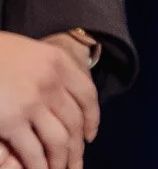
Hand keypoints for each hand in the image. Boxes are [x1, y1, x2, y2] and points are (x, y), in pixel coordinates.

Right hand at [0, 32, 98, 168]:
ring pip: (59, 141)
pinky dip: (40, 167)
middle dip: (77, 148)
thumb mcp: (32, 53)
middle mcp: (51, 82)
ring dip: (62, 161)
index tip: (90, 135)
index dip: (92, 118)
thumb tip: (65, 95)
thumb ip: (50, 71)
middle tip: (77, 164)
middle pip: (75, 121)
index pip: (87, 94)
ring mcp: (32, 102)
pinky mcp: (12, 121)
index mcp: (58, 61)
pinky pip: (34, 152)